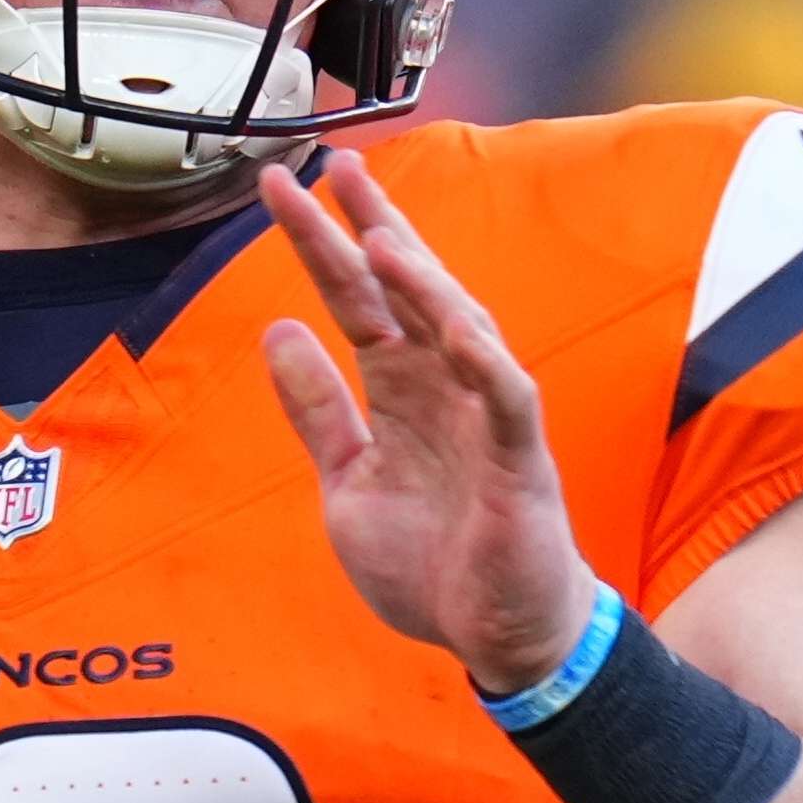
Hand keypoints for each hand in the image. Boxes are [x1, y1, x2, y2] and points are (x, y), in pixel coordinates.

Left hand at [259, 152, 599, 692]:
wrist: (500, 637)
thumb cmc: (434, 562)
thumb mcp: (348, 483)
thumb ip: (319, 411)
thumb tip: (280, 332)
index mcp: (400, 389)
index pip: (358, 300)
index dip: (322, 245)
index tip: (283, 188)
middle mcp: (444, 387)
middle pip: (407, 292)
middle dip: (372, 227)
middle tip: (333, 165)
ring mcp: (486, 418)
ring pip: (458, 330)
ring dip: (422, 283)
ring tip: (378, 235)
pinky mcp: (521, 463)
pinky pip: (506, 400)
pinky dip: (485, 364)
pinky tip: (458, 329)